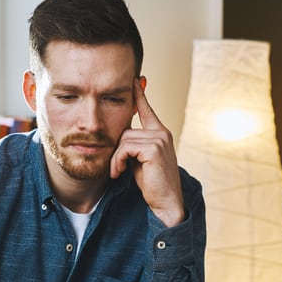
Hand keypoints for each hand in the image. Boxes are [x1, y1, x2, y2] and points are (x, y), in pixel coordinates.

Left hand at [110, 78, 184, 226]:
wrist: (166, 202)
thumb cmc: (152, 183)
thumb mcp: (140, 160)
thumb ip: (134, 145)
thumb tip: (120, 134)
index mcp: (160, 133)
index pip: (147, 109)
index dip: (139, 95)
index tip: (135, 79)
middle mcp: (162, 133)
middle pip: (125, 130)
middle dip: (117, 150)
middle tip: (116, 168)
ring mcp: (160, 139)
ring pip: (123, 139)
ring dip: (116, 158)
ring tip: (118, 172)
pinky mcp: (154, 148)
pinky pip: (125, 148)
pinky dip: (118, 161)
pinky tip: (119, 173)